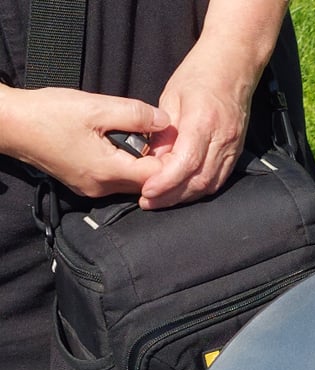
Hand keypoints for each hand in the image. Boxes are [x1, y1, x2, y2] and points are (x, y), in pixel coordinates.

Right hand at [0, 86, 167, 196]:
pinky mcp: (84, 184)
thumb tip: (165, 122)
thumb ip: (135, 114)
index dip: (170, 157)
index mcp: (108, 172)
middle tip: (160, 136)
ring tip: (142, 137)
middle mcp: (102, 188)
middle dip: (158, 162)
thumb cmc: (48, 113)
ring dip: (141, 163)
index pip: (158, 176)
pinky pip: (116, 180)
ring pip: (132, 183)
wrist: (10, 125)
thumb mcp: (95, 108)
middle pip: (147, 183)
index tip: (171, 138)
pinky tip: (122, 144)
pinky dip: (125, 165)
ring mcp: (92, 190)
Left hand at [139, 37, 257, 208]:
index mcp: (203, 121)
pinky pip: (219, 179)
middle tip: (149, 203)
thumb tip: (153, 162)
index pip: (186, 163)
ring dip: (186, 197)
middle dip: (172, 196)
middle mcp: (222, 138)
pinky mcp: (237, 151)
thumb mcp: (171, 97)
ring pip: (210, 184)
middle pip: (198, 180)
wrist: (234, 64)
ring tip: (163, 200)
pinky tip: (185, 191)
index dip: (166, 182)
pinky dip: (201, 189)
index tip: (147, 192)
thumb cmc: (200, 74)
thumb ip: (163, 133)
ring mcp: (233, 147)